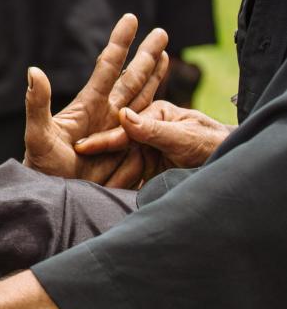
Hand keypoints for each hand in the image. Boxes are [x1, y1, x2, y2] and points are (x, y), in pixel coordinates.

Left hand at [24, 14, 167, 187]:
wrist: (55, 194)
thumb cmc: (42, 166)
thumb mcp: (38, 134)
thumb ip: (37, 103)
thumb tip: (34, 71)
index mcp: (89, 104)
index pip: (108, 67)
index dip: (120, 43)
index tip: (130, 18)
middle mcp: (106, 112)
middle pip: (131, 77)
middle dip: (146, 54)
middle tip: (161, 31)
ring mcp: (118, 128)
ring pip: (142, 95)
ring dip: (154, 75)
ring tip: (166, 54)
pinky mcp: (128, 147)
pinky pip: (146, 123)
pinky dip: (156, 106)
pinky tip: (164, 95)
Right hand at [75, 100, 230, 176]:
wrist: (236, 168)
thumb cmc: (215, 144)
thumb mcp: (186, 137)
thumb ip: (154, 129)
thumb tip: (122, 116)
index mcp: (152, 114)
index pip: (123, 129)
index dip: (102, 140)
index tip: (81, 148)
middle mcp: (145, 132)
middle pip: (116, 148)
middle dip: (96, 159)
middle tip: (72, 169)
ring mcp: (146, 152)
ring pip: (119, 165)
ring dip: (104, 177)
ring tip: (85, 187)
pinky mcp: (149, 172)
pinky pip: (129, 179)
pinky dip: (117, 187)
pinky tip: (102, 194)